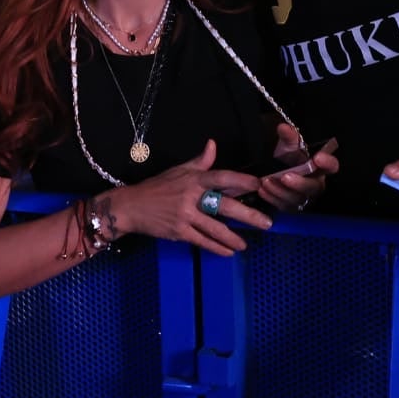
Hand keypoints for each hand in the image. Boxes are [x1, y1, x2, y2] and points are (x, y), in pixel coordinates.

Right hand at [103, 140, 267, 256]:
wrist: (132, 206)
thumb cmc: (157, 187)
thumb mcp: (178, 170)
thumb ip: (200, 161)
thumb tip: (213, 144)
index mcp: (194, 179)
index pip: (222, 177)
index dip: (242, 180)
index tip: (259, 185)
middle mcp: (192, 196)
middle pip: (225, 206)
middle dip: (248, 215)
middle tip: (266, 222)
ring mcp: (186, 215)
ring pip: (215, 228)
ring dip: (233, 238)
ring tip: (245, 244)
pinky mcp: (179, 232)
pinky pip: (202, 241)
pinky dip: (216, 247)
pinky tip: (228, 252)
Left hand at [256, 126, 338, 213]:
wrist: (276, 171)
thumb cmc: (288, 159)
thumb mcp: (288, 146)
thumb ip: (289, 137)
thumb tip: (283, 127)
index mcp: (320, 168)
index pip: (331, 166)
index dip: (328, 163)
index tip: (318, 157)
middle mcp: (315, 185)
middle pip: (314, 188)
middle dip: (300, 183)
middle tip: (285, 176)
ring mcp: (303, 198)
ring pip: (296, 199)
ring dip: (281, 191)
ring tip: (267, 181)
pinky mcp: (290, 208)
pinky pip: (283, 206)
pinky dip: (272, 198)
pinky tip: (262, 190)